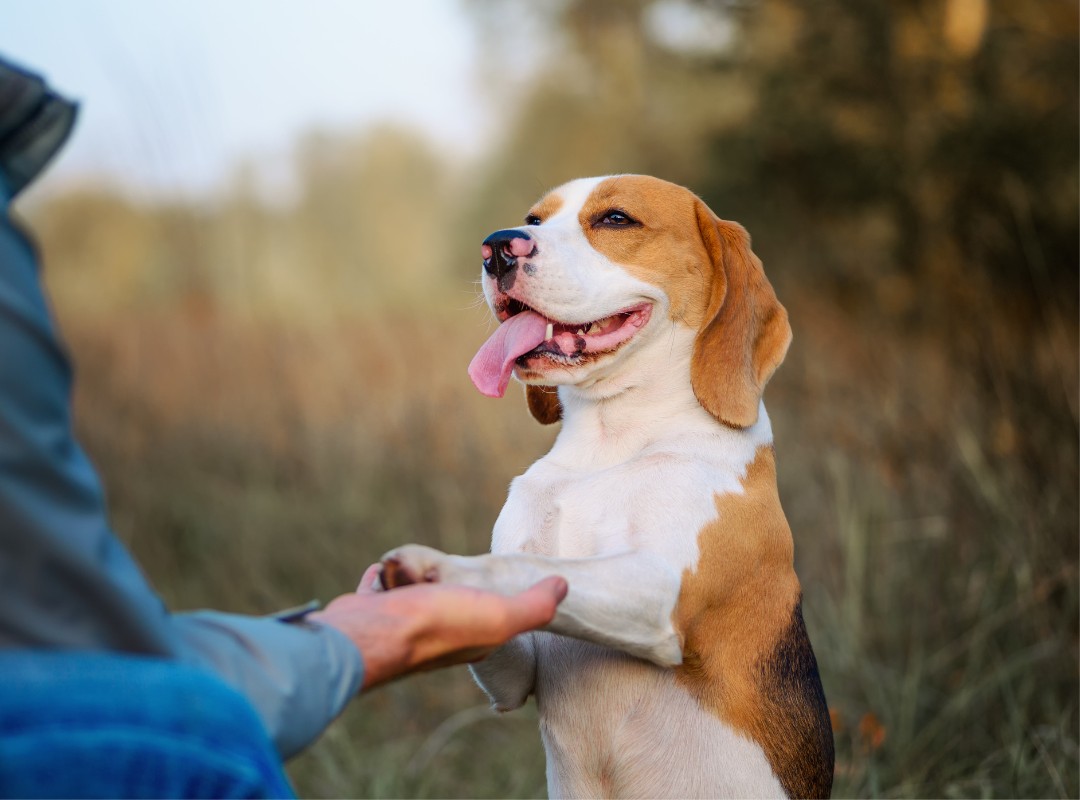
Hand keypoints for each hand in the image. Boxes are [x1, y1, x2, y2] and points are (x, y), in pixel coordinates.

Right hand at [310, 564, 566, 689]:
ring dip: (414, 575)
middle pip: (448, 599)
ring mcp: (401, 624)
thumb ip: (534, 606)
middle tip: (447, 571)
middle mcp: (437, 637)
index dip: (497, 596)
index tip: (498, 578)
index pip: (492, 614)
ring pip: (414, 592)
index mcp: (472, 639)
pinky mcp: (371, 612)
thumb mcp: (499, 615)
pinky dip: (383, 578)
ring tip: (415, 567)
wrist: (370, 634)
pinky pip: (380, 589)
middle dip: (448, 581)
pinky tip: (384, 570)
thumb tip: (563, 586)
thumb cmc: (436, 624)